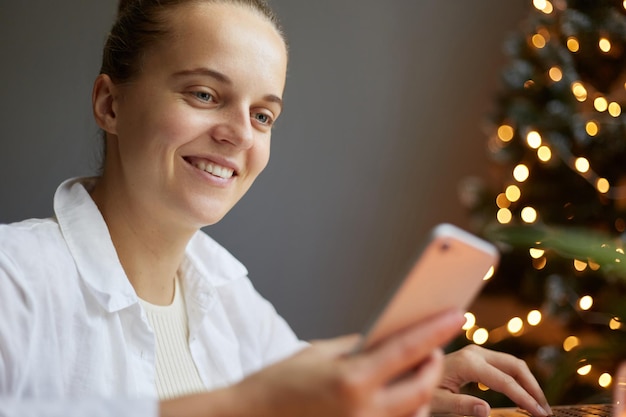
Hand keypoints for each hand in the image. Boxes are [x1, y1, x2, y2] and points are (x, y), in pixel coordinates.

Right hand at [159, 309, 464, 416]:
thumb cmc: (279, 384)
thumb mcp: (318, 353)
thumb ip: (358, 346)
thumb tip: (388, 337)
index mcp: (351, 380)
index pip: (407, 349)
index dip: (436, 330)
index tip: (456, 314)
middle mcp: (363, 410)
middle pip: (421, 386)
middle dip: (433, 364)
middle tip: (434, 347)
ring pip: (414, 411)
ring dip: (421, 388)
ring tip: (417, 368)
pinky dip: (404, 408)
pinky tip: (398, 392)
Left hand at [431, 345, 551, 416]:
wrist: (407, 371)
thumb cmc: (419, 388)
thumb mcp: (437, 402)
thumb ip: (461, 406)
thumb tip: (486, 410)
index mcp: (468, 363)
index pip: (506, 381)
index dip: (526, 399)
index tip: (541, 415)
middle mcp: (475, 352)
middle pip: (515, 366)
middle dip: (533, 388)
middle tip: (546, 411)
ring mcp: (476, 351)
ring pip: (512, 362)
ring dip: (528, 382)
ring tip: (538, 405)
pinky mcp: (476, 355)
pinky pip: (503, 364)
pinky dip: (517, 377)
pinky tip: (521, 395)